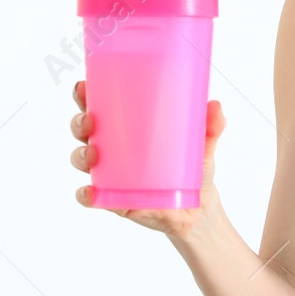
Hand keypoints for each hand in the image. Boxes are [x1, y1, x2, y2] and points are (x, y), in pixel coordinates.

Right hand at [69, 79, 224, 240]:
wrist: (198, 210)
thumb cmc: (193, 170)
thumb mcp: (202, 145)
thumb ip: (210, 126)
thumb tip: (215, 106)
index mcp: (127, 128)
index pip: (99, 105)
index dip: (85, 95)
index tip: (83, 86)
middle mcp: (112, 149)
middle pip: (83, 130)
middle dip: (79, 122)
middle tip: (90, 120)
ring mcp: (110, 175)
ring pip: (82, 159)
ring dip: (81, 154)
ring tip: (94, 153)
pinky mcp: (113, 200)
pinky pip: (90, 197)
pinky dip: (86, 195)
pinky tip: (90, 192)